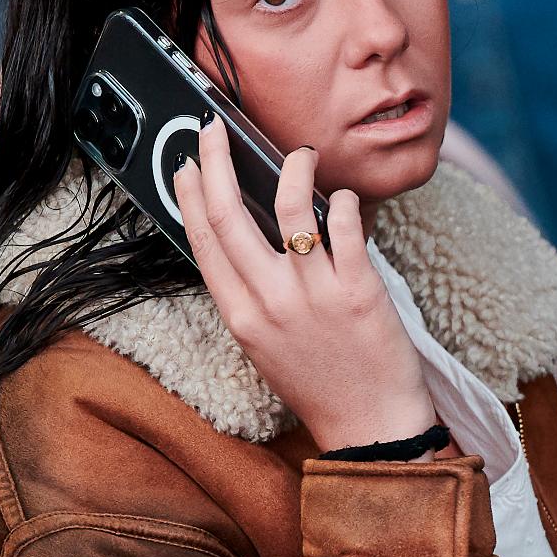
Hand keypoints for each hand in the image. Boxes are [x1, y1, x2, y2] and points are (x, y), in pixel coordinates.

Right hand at [173, 117, 437, 454]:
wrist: (370, 427)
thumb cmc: (319, 384)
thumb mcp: (264, 345)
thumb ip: (251, 294)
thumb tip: (247, 236)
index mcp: (241, 317)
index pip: (203, 240)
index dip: (190, 194)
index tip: (186, 163)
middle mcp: (270, 302)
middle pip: (230, 215)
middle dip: (215, 161)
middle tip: (214, 129)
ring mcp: (314, 294)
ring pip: (290, 208)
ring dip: (292, 169)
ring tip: (300, 155)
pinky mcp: (359, 290)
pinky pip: (344, 225)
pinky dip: (340, 201)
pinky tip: (341, 197)